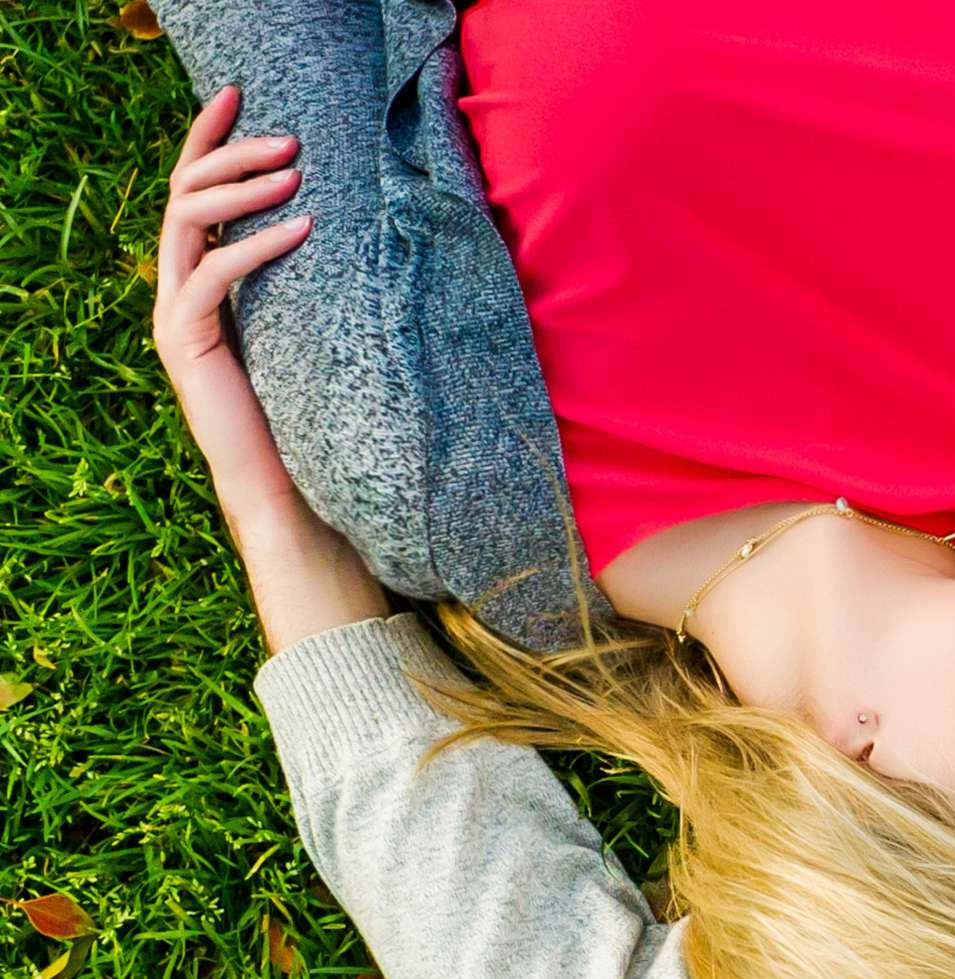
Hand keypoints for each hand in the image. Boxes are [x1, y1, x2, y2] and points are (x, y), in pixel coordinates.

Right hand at [153, 85, 311, 516]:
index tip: (237, 94)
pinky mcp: (185, 342)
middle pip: (183, 193)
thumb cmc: (312, 408)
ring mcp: (175, 314)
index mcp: (200, 277)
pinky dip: (258, 245)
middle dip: (228, 153)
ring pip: (186, 222)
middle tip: (287, 138)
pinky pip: (214, 275)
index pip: (193, 190)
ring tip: (295, 173)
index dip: (209, 138)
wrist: (289, 485)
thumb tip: (356, 221)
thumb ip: (308, 277)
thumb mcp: (312, 324)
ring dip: (240, 189)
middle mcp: (178, 288)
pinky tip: (304, 228)